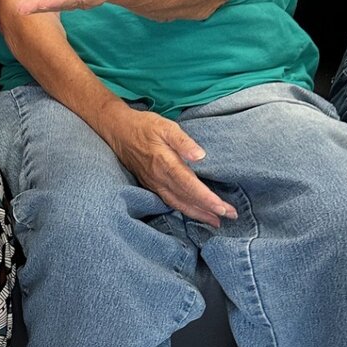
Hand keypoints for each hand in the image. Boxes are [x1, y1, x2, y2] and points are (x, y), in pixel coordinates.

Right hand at [99, 105, 236, 227]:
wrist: (118, 130)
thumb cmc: (144, 126)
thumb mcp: (165, 126)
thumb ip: (183, 141)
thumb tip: (200, 156)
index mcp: (165, 163)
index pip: (189, 185)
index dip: (206, 199)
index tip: (222, 208)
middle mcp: (159, 178)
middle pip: (186, 199)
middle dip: (208, 210)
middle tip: (229, 216)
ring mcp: (153, 183)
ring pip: (178, 204)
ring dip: (197, 214)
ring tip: (215, 221)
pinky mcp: (150, 185)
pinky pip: (169, 201)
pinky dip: (184, 209)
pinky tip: (194, 212)